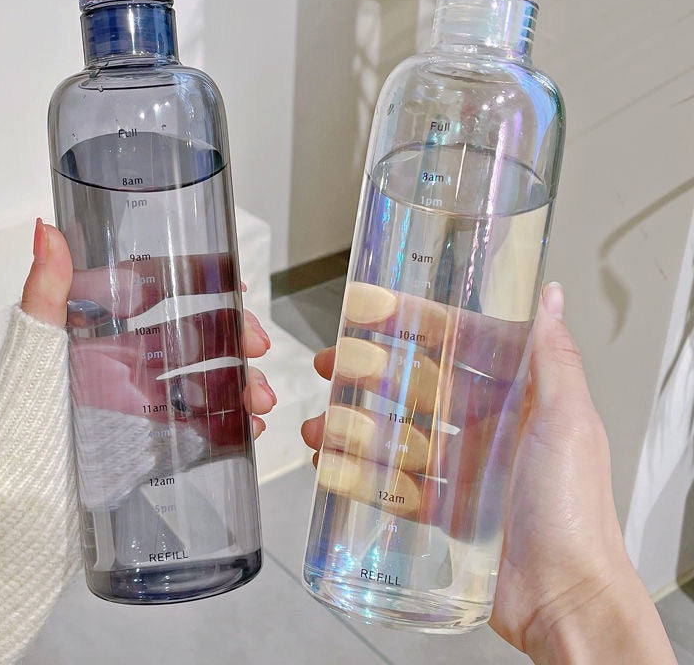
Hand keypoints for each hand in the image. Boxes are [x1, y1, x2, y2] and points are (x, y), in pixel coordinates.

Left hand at [21, 218, 275, 438]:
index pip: (165, 293)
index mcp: (108, 330)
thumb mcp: (37, 345)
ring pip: (207, 382)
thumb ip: (47, 290)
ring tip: (259, 402)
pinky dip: (230, 427)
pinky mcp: (153, 441)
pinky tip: (247, 431)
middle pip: (199, 338)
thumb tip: (46, 230)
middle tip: (259, 350)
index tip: (237, 285)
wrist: (15, 489)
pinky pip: (200, 428)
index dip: (204, 284)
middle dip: (237, 340)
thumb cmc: (19, 412)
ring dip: (242, 384)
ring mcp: (144, 402)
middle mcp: (131, 360)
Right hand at [301, 283, 675, 661]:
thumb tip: (549, 294)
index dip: (414, 324)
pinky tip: (331, 468)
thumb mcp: (569, 420)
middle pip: (416, 387)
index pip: (457, 346)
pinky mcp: (444, 510)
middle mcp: (485, 428)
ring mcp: (460, 469)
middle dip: (371, 372)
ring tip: (318, 426)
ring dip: (355, 426)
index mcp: (514, 400)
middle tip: (330, 362)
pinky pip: (394, 486)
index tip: (374, 309)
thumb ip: (555, 356)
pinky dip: (361, 475)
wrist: (566, 599)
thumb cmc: (574, 508)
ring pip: (397, 435)